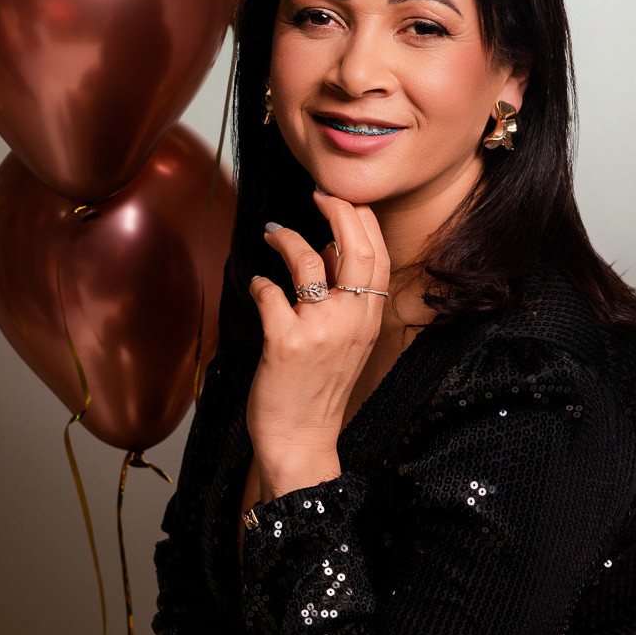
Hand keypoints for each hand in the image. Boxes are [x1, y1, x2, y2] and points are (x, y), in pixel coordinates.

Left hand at [247, 190, 389, 500]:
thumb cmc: (318, 390)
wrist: (302, 441)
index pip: (379, 255)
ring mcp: (320, 331)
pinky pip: (270, 293)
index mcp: (370, 319)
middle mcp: (352, 321)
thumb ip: (342, 297)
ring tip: (271, 233)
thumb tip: (328, 251)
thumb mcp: (345, 341)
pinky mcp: (286, 342)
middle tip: (317, 193)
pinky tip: (256, 286)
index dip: (362, 220)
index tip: (343, 199)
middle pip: (355, 248)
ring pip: (309, 261)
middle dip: (337, 210)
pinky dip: (260, 283)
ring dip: (287, 239)